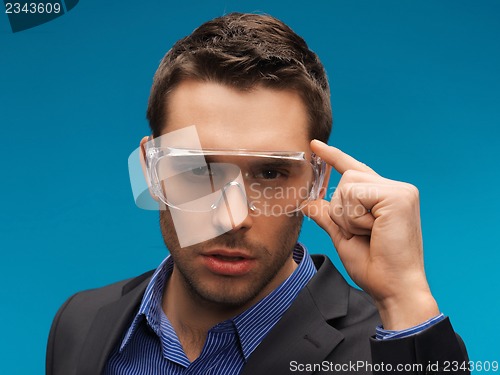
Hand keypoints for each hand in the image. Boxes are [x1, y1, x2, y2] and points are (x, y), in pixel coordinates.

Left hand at [303, 140, 438, 329]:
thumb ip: (328, 216)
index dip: (333, 157)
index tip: (314, 145)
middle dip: (341, 211)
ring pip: (347, 186)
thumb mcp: (343, 236)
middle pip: (345, 179)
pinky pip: (355, 195)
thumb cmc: (373, 266)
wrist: (392, 288)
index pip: (354, 169)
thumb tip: (308, 202)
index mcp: (385, 196)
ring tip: (369, 233)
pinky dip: (355, 217)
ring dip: (348, 216)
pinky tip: (373, 230)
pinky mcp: (399, 196)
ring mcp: (400, 190)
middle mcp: (396, 188)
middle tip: (362, 234)